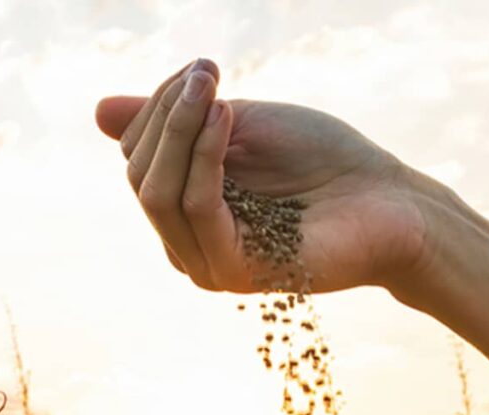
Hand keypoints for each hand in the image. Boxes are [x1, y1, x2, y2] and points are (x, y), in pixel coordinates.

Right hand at [96, 59, 428, 293]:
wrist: (390, 201)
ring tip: (216, 88)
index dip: (159, 105)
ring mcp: (204, 262)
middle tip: (208, 71)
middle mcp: (185, 241)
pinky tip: (227, 118)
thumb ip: (176, 121)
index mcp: (183, 208)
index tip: (202, 68)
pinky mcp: (231, 271)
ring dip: (181, 129)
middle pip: (139, 173)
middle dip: (166, 114)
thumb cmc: (323, 161)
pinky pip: (197, 206)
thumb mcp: (238, 125)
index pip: (137, 156)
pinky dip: (204, 156)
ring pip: (157, 192)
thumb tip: (98, 111)